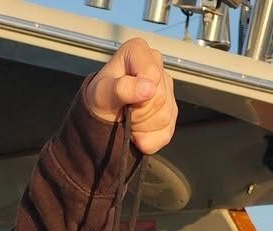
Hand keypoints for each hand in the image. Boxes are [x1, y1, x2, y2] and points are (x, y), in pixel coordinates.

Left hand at [85, 38, 177, 154]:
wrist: (102, 117)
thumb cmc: (100, 98)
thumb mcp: (101, 94)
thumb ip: (121, 88)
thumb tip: (148, 88)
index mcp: (139, 51)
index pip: (152, 75)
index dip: (137, 93)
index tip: (121, 97)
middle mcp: (157, 65)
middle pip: (159, 98)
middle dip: (138, 112)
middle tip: (123, 110)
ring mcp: (167, 88)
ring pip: (165, 117)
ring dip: (142, 127)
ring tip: (129, 118)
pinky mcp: (172, 109)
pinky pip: (167, 132)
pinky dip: (149, 139)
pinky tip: (138, 131)